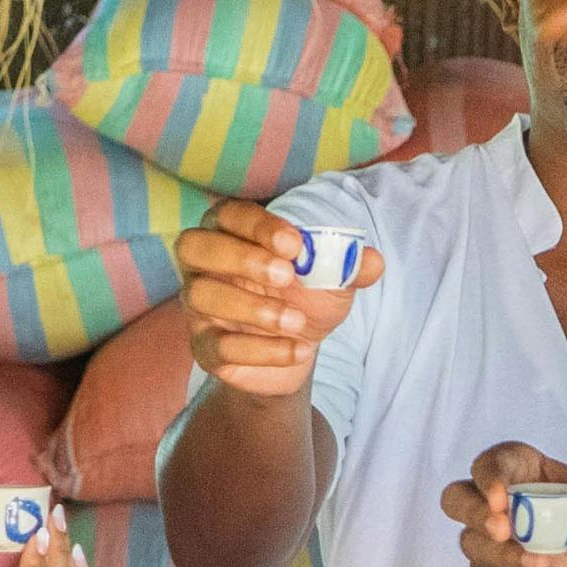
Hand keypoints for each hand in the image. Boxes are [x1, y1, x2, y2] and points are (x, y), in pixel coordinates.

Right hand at [177, 200, 379, 402]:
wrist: (296, 352)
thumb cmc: (304, 300)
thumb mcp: (332, 281)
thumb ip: (348, 266)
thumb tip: (373, 261)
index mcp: (232, 233)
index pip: (230, 214)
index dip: (259, 225)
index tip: (296, 244)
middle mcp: (205, 264)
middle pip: (194, 245)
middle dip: (241, 257)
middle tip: (286, 276)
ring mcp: (199, 306)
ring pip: (201, 296)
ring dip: (254, 309)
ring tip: (296, 322)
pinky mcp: (204, 347)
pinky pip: (218, 346)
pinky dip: (262, 350)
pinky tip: (298, 350)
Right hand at [438, 444, 566, 566]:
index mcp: (525, 472)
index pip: (492, 463)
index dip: (490, 477)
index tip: (501, 498)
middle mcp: (501, 504)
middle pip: (457, 499)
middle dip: (472, 512)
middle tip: (501, 530)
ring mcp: (495, 543)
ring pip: (471, 544)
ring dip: (502, 556)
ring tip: (542, 564)